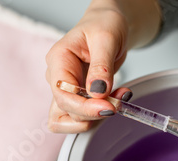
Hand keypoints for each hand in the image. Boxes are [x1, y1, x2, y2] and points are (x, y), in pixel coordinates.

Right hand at [45, 0, 159, 132]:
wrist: (109, 25)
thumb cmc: (104, 25)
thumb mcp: (106, 39)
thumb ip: (101, 66)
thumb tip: (97, 92)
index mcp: (59, 60)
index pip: (62, 94)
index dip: (85, 107)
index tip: (109, 107)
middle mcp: (58, 77)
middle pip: (66, 110)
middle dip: (94, 112)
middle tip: (119, 102)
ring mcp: (67, 89)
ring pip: (69, 119)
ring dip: (96, 117)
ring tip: (118, 99)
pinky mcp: (79, 97)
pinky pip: (84, 116)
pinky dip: (101, 114)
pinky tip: (117, 99)